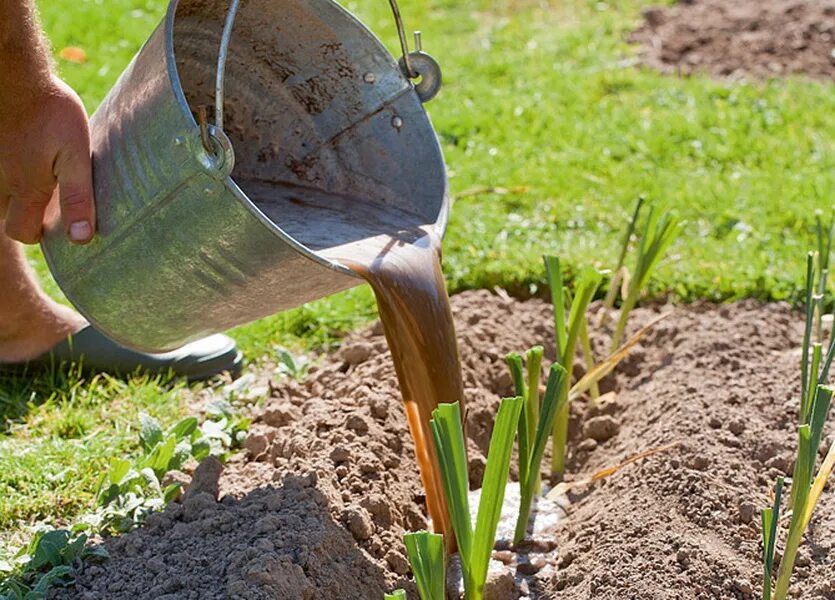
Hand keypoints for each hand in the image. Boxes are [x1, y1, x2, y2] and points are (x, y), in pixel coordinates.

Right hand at [0, 76, 95, 244]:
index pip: (23, 232)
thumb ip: (78, 197)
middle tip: (51, 195)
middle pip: (6, 216)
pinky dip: (8, 171)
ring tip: (41, 173)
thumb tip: (81, 239)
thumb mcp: (77, 154)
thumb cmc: (51, 111)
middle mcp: (0, 180)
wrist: (15, 73)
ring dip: (17, 192)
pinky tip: (28, 156)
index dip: (41, 233)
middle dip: (27, 214)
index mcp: (25, 188)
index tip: (59, 219)